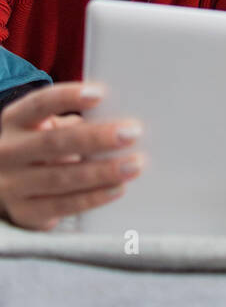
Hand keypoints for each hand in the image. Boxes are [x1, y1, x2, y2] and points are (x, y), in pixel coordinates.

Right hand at [0, 83, 146, 230]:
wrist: (8, 183)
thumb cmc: (40, 146)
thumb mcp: (46, 127)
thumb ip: (73, 123)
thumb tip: (118, 122)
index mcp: (15, 120)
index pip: (39, 104)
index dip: (68, 98)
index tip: (100, 94)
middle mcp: (8, 151)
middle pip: (54, 143)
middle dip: (96, 138)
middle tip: (132, 133)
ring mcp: (12, 184)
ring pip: (61, 178)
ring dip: (102, 171)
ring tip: (133, 165)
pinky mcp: (25, 212)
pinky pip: (63, 205)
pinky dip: (93, 197)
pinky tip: (117, 188)